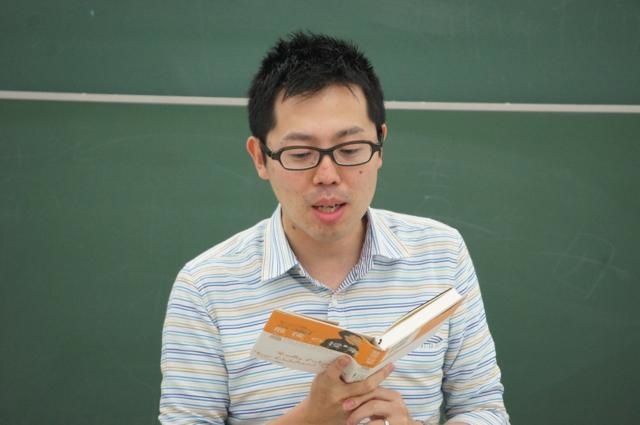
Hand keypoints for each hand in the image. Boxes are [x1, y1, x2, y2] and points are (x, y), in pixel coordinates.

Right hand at [272, 356, 394, 424]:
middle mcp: (338, 396)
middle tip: (389, 364)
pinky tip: (383, 382)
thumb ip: (333, 368)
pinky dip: (376, 392)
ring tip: (389, 368)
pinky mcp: (354, 414)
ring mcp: (348, 407)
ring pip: (369, 394)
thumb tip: (347, 352)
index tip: (346, 357)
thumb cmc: (320, 392)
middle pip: (362, 386)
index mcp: (327, 384)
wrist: (318, 416)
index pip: (333, 373)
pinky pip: (368, 401)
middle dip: (377, 375)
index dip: (339, 365)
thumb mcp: (321, 378)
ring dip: (380, 382)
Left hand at [342, 387, 417, 424]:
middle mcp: (398, 406)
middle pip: (373, 404)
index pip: (373, 391)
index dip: (357, 396)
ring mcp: (399, 419)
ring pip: (374, 420)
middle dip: (357, 410)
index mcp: (393, 396)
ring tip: (349, 423)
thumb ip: (372, 397)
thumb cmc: (389, 416)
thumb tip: (348, 391)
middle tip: (344, 412)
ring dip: (358, 419)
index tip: (344, 403)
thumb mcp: (383, 404)